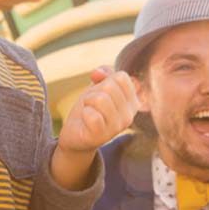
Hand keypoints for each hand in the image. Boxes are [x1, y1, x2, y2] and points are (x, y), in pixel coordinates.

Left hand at [51, 68, 138, 189]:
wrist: (76, 133)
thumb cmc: (90, 107)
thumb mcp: (98, 87)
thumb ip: (104, 73)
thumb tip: (97, 73)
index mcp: (132, 102)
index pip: (122, 77)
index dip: (105, 79)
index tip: (100, 91)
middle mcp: (129, 116)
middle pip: (110, 86)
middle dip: (94, 92)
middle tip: (91, 105)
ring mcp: (117, 127)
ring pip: (100, 99)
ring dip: (87, 102)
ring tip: (88, 111)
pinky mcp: (102, 136)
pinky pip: (92, 115)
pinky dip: (84, 114)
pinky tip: (85, 121)